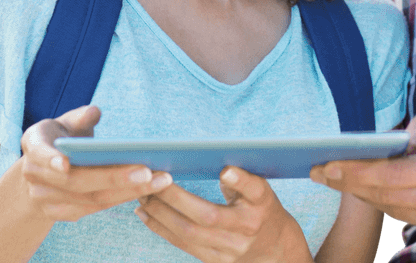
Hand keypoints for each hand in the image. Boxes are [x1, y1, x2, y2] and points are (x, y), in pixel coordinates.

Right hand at [20, 105, 172, 221]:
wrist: (42, 169)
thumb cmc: (62, 137)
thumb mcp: (67, 121)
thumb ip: (80, 117)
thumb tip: (94, 112)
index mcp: (33, 144)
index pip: (40, 153)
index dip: (51, 159)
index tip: (66, 163)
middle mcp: (34, 175)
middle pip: (76, 181)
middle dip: (113, 177)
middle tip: (149, 171)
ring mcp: (45, 198)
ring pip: (90, 199)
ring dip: (127, 192)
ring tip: (160, 181)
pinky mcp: (60, 213)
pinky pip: (94, 209)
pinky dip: (122, 199)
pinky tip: (149, 190)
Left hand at [134, 167, 312, 262]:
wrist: (272, 249)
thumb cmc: (260, 209)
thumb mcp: (260, 190)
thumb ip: (242, 179)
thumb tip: (217, 163)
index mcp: (262, 204)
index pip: (254, 190)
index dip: (241, 181)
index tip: (225, 170)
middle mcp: (247, 228)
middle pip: (207, 216)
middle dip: (175, 198)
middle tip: (153, 180)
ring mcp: (230, 249)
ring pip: (189, 233)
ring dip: (161, 214)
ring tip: (143, 195)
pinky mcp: (214, 261)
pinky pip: (182, 245)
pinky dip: (161, 228)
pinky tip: (146, 214)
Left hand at [309, 114, 415, 250]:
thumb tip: (395, 139)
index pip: (391, 175)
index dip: (353, 171)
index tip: (324, 164)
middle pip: (387, 197)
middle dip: (351, 184)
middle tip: (321, 171)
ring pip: (399, 212)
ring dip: (372, 196)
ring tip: (346, 179)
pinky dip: (402, 206)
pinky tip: (388, 192)